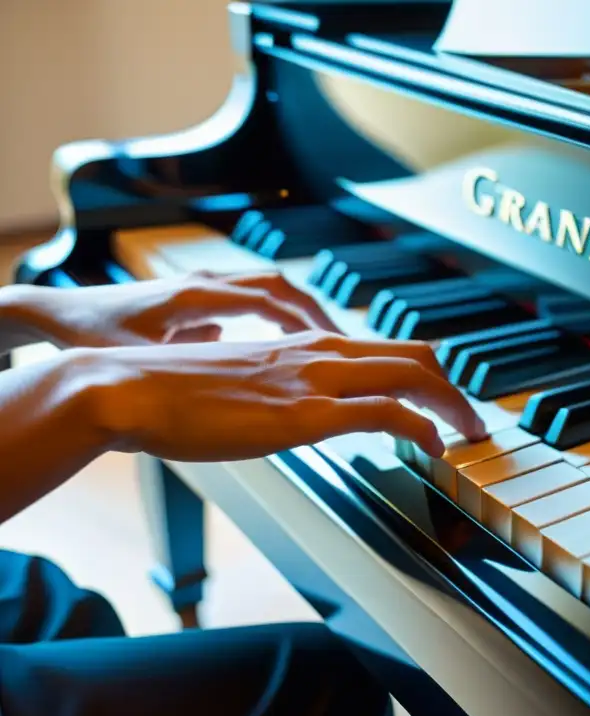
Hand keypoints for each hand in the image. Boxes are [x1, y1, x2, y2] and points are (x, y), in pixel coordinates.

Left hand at [11, 271, 337, 347]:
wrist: (52, 316)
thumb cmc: (91, 337)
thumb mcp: (145, 360)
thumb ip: (193, 363)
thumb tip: (238, 362)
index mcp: (196, 294)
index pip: (271, 298)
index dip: (310, 321)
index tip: (339, 343)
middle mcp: (201, 285)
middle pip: (276, 288)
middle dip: (314, 314)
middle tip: (345, 342)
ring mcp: (196, 290)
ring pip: (261, 293)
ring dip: (293, 315)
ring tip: (320, 344)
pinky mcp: (188, 303)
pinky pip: (241, 303)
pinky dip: (266, 320)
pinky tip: (269, 348)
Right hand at [75, 331, 486, 460]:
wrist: (128, 389)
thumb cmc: (173, 392)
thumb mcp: (240, 384)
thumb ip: (275, 389)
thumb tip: (288, 408)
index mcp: (305, 345)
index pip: (387, 350)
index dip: (425, 373)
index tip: (442, 399)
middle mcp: (320, 352)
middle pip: (415, 355)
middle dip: (453, 387)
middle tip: (471, 418)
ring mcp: (315, 378)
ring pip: (413, 374)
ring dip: (451, 405)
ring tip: (467, 433)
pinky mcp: (305, 411)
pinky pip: (387, 412)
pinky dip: (423, 427)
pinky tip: (435, 447)